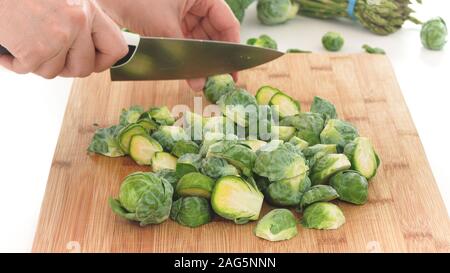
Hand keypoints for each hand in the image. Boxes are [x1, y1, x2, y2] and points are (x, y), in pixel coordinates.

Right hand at [0, 0, 127, 78]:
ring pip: (56, 72)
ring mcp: (59, 36)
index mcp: (87, 8)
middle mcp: (78, 21)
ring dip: (38, 63)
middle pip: (84, 68)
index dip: (101, 61)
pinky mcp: (36, 49)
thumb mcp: (62, 1)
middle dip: (65, 68)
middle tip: (50, 56)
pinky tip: (11, 47)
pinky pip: (31, 70)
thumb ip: (78, 20)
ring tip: (26, 44)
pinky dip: (16, 63)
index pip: (115, 48)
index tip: (89, 60)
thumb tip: (88, 46)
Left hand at [97, 0, 239, 89]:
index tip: (233, 70)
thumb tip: (199, 84)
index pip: (227, 23)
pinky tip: (186, 68)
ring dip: (198, 57)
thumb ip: (186, 56)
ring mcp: (182, 10)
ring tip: (199, 78)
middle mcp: (195, 1)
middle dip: (213, 56)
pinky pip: (183, 38)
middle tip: (215, 79)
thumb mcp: (167, 28)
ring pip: (198, 37)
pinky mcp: (168, 19)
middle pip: (214, 32)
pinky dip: (184, 52)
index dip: (232, 48)